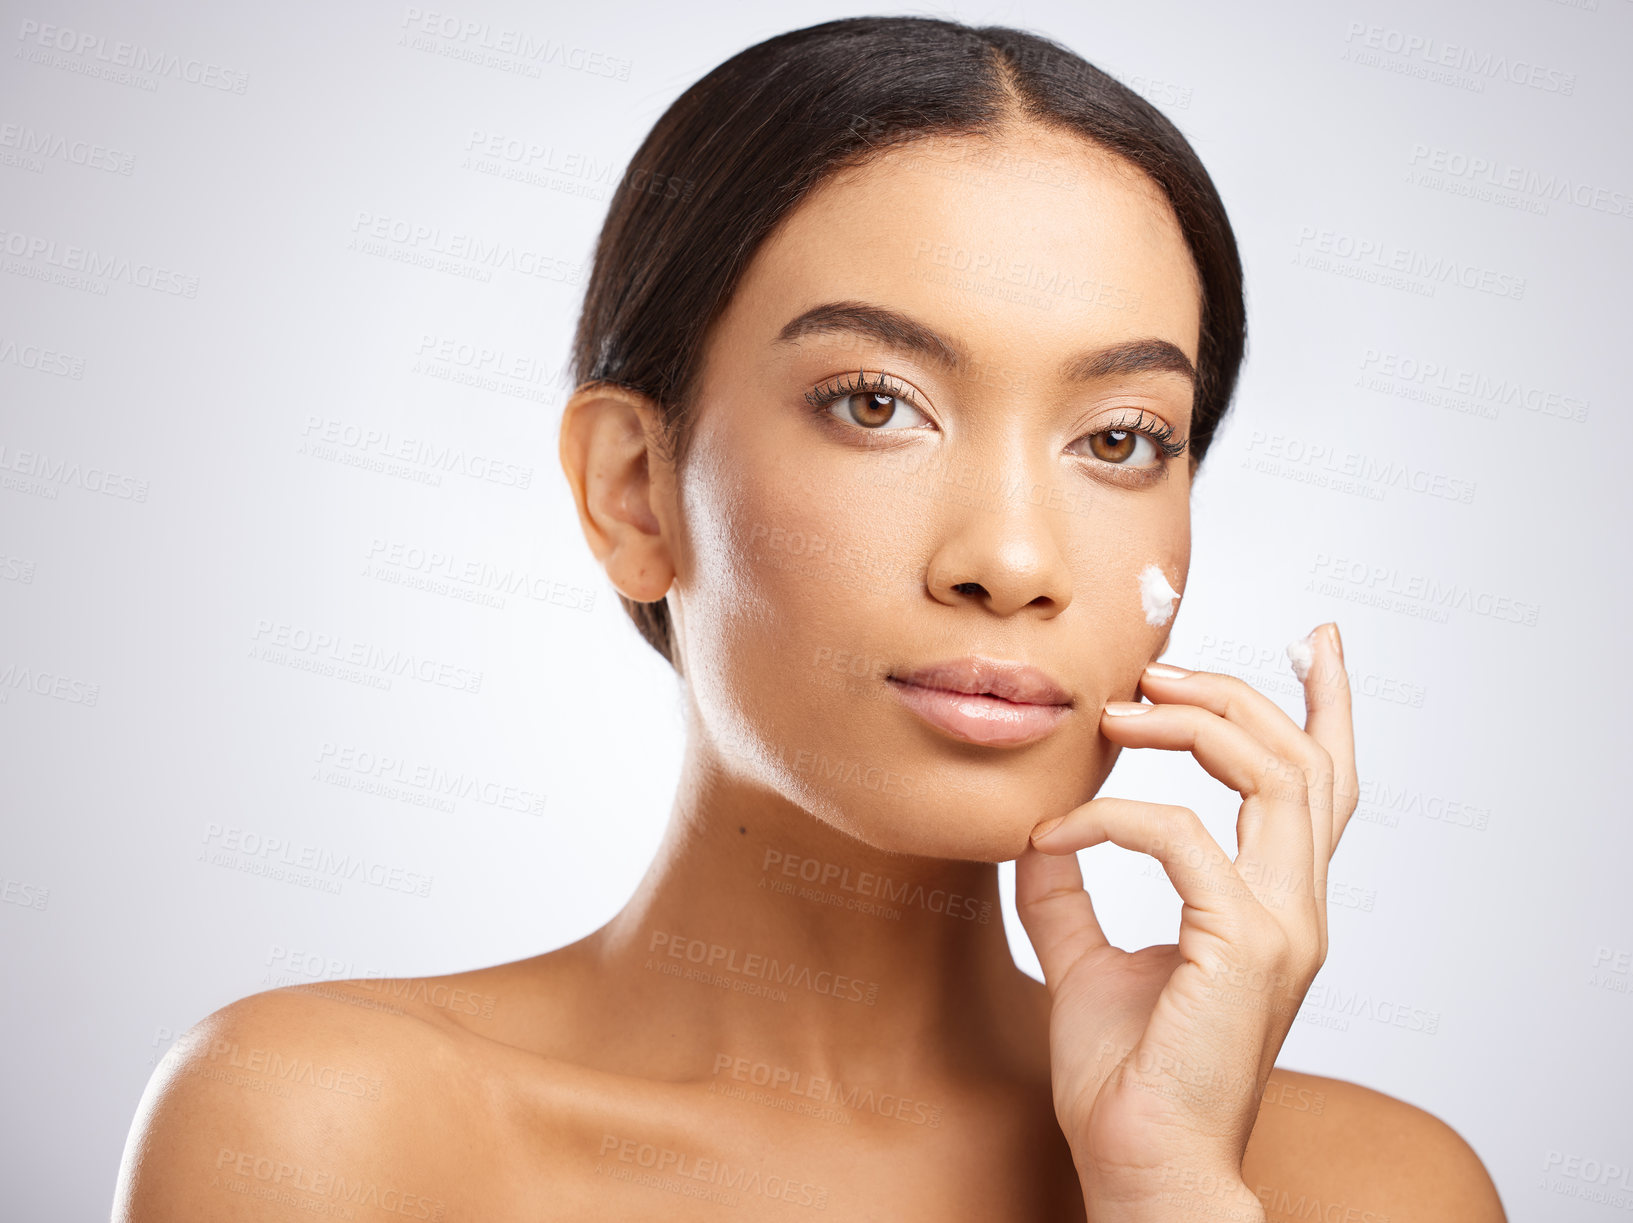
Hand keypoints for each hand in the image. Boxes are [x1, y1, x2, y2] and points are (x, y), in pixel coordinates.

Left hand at [1014, 623, 1357, 1222]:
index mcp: (1276, 906)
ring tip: (1121, 709)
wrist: (1142, 1165)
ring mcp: (1282, 925)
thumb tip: (1036, 832)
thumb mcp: (1085, 963)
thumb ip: (1068, 893)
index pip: (1323, 786)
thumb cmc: (1127, 1079)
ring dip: (1193, 724)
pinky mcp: (1244, 945)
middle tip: (1157, 668)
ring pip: (1273, 775)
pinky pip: (1180, 836)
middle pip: (1302, 761)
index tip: (1315, 642)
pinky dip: (1114, 815)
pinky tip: (1057, 832)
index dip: (1326, 707)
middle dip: (1237, 694)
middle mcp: (1296, 908)